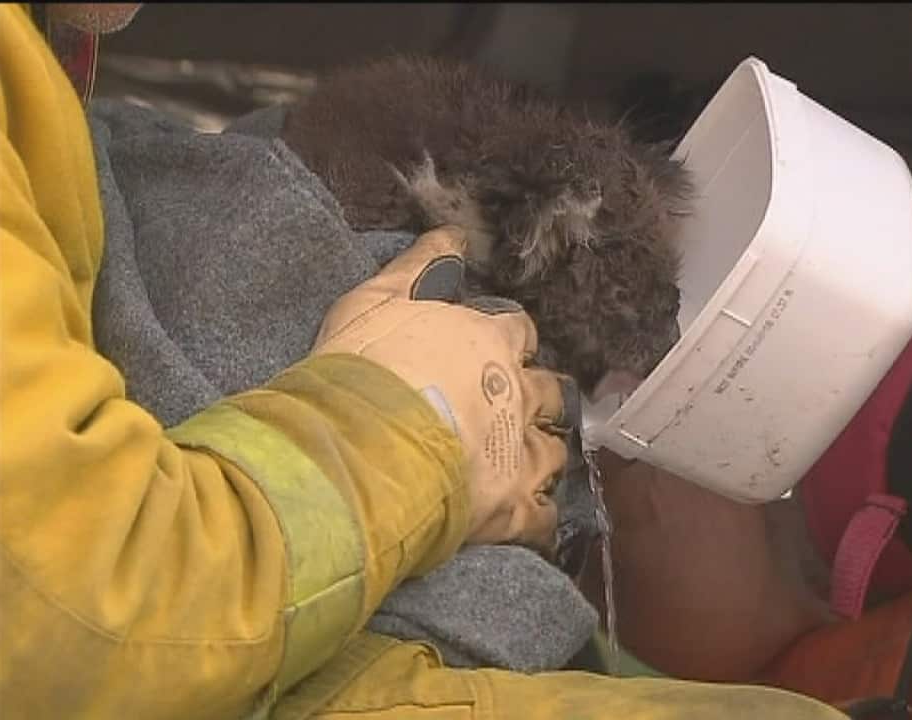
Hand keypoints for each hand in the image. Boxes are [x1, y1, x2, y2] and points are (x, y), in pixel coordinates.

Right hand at [311, 226, 575, 549]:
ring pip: (555, 452)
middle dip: (538, 398)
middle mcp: (518, 393)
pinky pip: (542, 518)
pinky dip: (540, 520)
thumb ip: (418, 266)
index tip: (495, 351)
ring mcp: (520, 453)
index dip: (509, 343)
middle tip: (515, 409)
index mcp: (490, 342)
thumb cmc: (362, 367)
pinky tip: (532, 523)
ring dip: (543, 455)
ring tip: (527, 465)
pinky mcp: (512, 508)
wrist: (357, 446)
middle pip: (550, 392)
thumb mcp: (375, 300)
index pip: (519, 332)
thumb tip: (453, 233)